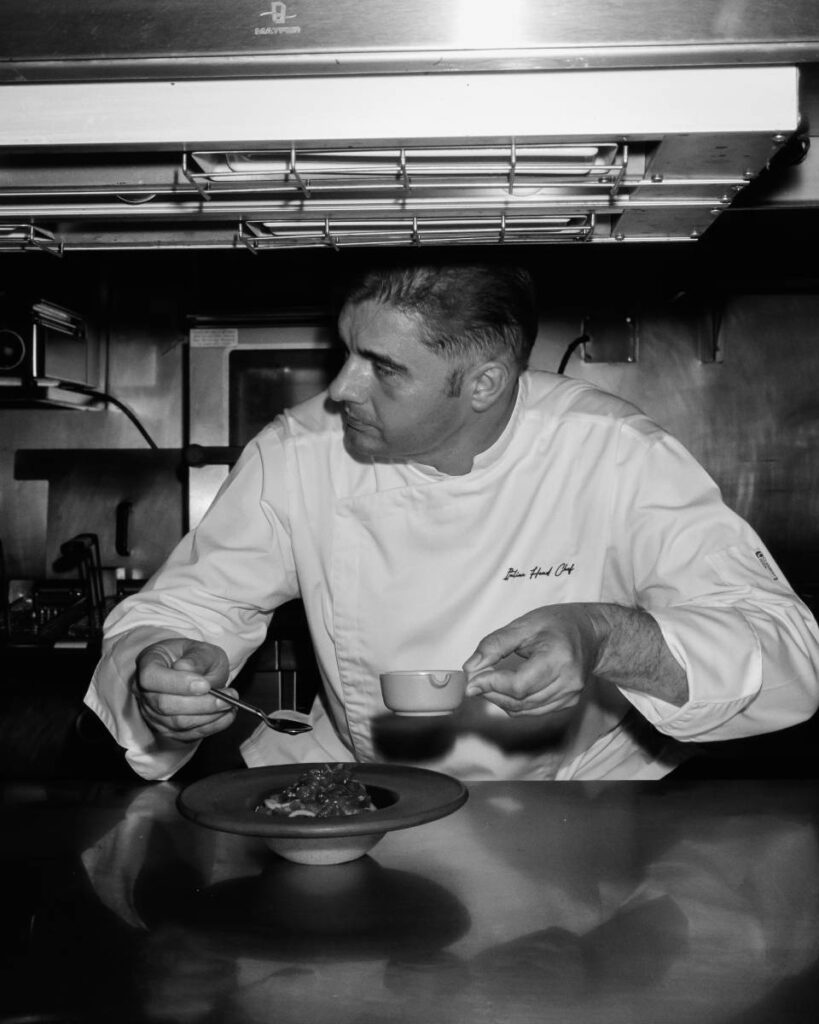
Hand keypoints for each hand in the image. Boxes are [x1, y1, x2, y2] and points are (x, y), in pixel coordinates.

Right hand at [134, 638, 234, 741]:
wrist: (198, 672)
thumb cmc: (196, 658)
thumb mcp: (201, 649)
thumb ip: (196, 658)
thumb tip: (185, 669)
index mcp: (149, 663)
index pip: (151, 677)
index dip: (177, 683)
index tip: (205, 685)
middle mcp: (144, 691)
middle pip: (164, 704)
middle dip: (200, 703)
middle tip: (227, 698)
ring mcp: (153, 713)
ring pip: (177, 723)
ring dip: (208, 716)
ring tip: (230, 704)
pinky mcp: (167, 730)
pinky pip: (187, 734)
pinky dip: (211, 726)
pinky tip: (227, 715)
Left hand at [462, 605, 599, 715]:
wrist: (591, 633)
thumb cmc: (558, 624)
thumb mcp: (523, 625)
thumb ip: (494, 645)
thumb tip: (471, 668)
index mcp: (559, 658)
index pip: (519, 684)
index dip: (491, 685)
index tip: (471, 680)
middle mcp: (568, 681)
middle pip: (520, 700)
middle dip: (491, 692)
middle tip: (474, 680)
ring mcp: (570, 695)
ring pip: (524, 709)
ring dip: (500, 699)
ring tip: (487, 682)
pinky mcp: (568, 702)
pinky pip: (533, 710)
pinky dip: (515, 703)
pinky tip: (505, 688)